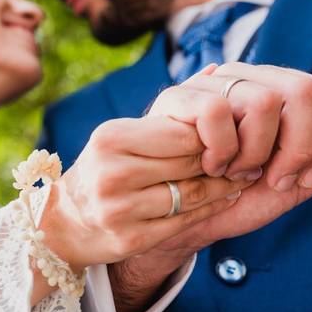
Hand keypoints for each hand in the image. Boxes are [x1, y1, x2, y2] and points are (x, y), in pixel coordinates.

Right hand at [38, 115, 253, 272]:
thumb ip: (172, 110)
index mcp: (111, 138)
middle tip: (245, 159)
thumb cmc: (107, 168)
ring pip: (192, 195)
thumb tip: (217, 71)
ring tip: (240, 179)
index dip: (212, 136)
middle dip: (223, 161)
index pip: (183, 133)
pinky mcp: (130, 240)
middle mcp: (112, 172)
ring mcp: (119, 210)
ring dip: (223, 188)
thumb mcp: (125, 135)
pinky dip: (211, 210)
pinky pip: (185, 222)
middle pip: (190, 164)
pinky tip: (224, 200)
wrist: (66, 221)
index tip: (229, 137)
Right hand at [151, 62, 311, 190]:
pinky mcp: (178, 98)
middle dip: (297, 149)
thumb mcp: (296, 184)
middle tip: (272, 179)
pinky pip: (215, 110)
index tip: (299, 176)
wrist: (186, 221)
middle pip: (302, 90)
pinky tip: (213, 168)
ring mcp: (214, 83)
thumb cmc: (240, 196)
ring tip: (238, 174)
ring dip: (255, 154)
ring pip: (264, 101)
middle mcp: (250, 78)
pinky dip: (222, 151)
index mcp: (281, 91)